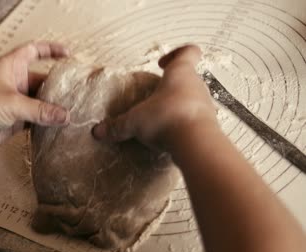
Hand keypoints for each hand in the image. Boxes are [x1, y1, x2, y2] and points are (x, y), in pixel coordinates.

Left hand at [0, 42, 69, 173]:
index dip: (50, 50)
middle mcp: (13, 82)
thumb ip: (40, 110)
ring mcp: (14, 102)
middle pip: (42, 80)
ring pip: (40, 101)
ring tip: (71, 110)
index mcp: (10, 67)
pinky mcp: (15, 120)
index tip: (68, 54)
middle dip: (57, 85)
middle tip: (75, 92)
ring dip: (53, 106)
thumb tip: (64, 115)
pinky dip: (47, 121)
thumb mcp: (12, 103)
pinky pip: (36, 118)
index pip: (33, 51)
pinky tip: (58, 125)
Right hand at [92, 45, 217, 147]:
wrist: (197, 143)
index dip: (176, 54)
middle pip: (187, 77)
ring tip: (159, 118)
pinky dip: (183, 122)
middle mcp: (196, 85)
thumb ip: (117, 126)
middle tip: (153, 96)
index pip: (188, 52)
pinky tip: (169, 134)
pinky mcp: (208, 124)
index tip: (161, 64)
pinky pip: (195, 118)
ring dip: (178, 104)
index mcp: (180, 73)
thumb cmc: (167, 118)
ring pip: (192, 98)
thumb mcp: (135, 121)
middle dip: (170, 86)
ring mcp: (205, 105)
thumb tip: (98, 132)